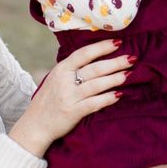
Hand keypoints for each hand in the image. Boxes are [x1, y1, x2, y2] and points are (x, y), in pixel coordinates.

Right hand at [8, 41, 129, 156]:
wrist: (35, 125)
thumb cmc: (48, 100)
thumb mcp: (55, 79)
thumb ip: (71, 69)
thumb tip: (95, 56)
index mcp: (60, 69)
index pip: (84, 54)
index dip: (102, 47)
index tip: (118, 42)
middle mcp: (64, 81)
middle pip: (94, 69)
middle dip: (115, 63)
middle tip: (131, 59)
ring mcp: (69, 97)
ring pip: (96, 85)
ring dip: (115, 79)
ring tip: (128, 75)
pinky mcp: (73, 112)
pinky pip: (94, 103)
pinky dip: (107, 98)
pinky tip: (119, 95)